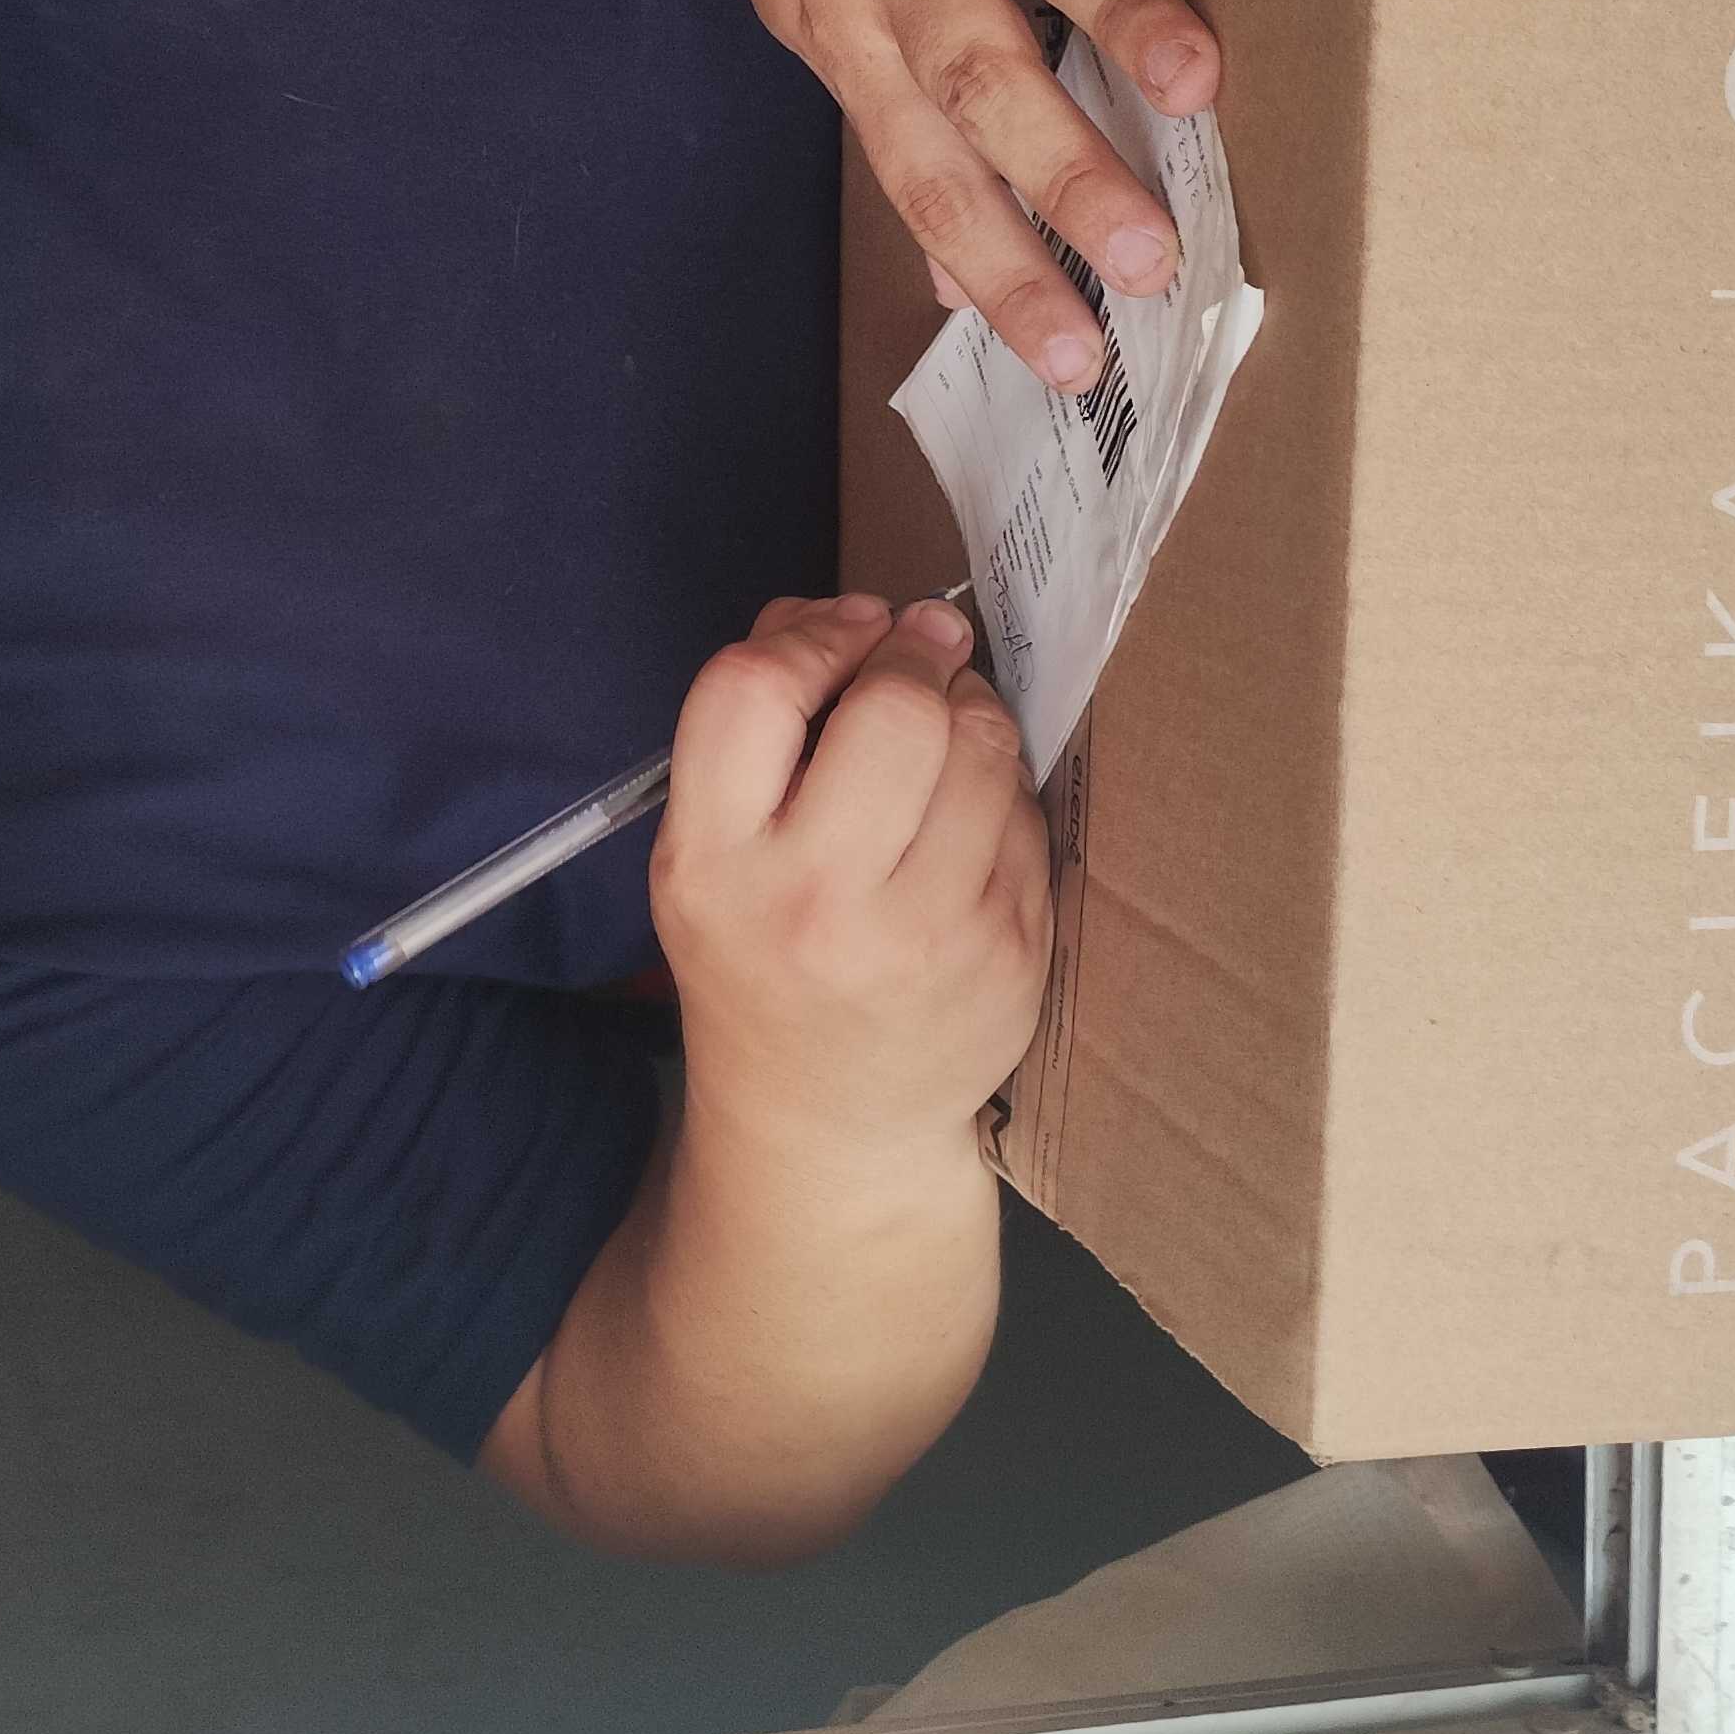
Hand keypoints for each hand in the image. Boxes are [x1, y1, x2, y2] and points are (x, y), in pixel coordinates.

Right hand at [648, 594, 1049, 1166]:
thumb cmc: (761, 958)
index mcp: (713, 864)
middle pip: (893, 710)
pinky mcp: (1009, 954)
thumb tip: (836, 611)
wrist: (826, 1121)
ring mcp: (925, 935)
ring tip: (950, 728)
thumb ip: (751, 728)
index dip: (812, 635)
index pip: (751, 692)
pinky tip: (972, 816)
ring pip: (982, 748)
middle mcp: (814, 902)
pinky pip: (1027, 815)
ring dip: (972, 710)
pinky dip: (1005, 791)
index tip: (846, 632)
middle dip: (917, 655)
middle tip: (923, 650)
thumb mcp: (707, 854)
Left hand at [669, 0, 1214, 390]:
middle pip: (981, 79)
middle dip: (1067, 174)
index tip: (1075, 358)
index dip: (1000, 270)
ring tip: (1194, 79)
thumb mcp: (824, 15)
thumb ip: (904, 135)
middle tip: (1152, 256)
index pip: (927, 180)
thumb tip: (954, 285)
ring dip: (1114, 5)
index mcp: (857, 32)